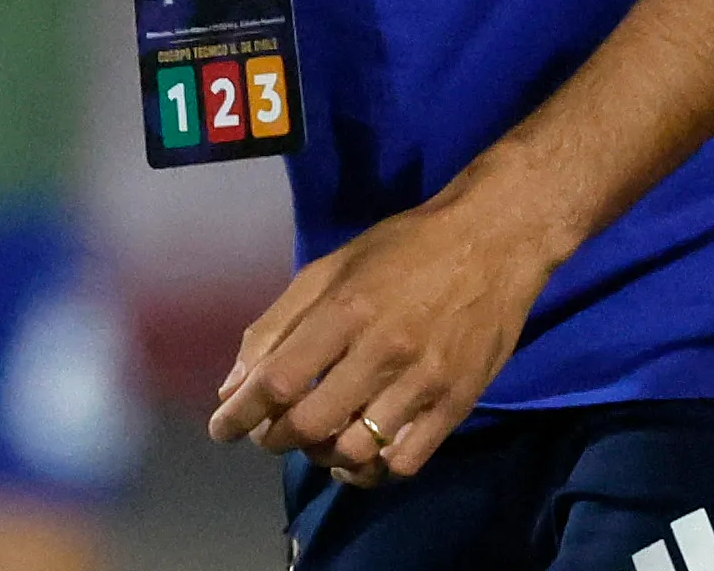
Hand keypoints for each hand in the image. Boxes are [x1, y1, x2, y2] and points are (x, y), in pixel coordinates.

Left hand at [206, 172, 568, 484]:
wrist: (493, 242)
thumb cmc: (402, 250)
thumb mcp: (329, 268)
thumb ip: (278, 325)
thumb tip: (234, 386)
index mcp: (345, 309)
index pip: (279, 379)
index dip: (242, 413)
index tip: (221, 429)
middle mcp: (383, 350)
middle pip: (311, 423)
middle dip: (275, 438)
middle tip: (268, 433)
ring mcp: (424, 382)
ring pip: (355, 450)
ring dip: (319, 457)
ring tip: (312, 441)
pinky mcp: (457, 405)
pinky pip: (403, 462)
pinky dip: (369, 472)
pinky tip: (354, 456)